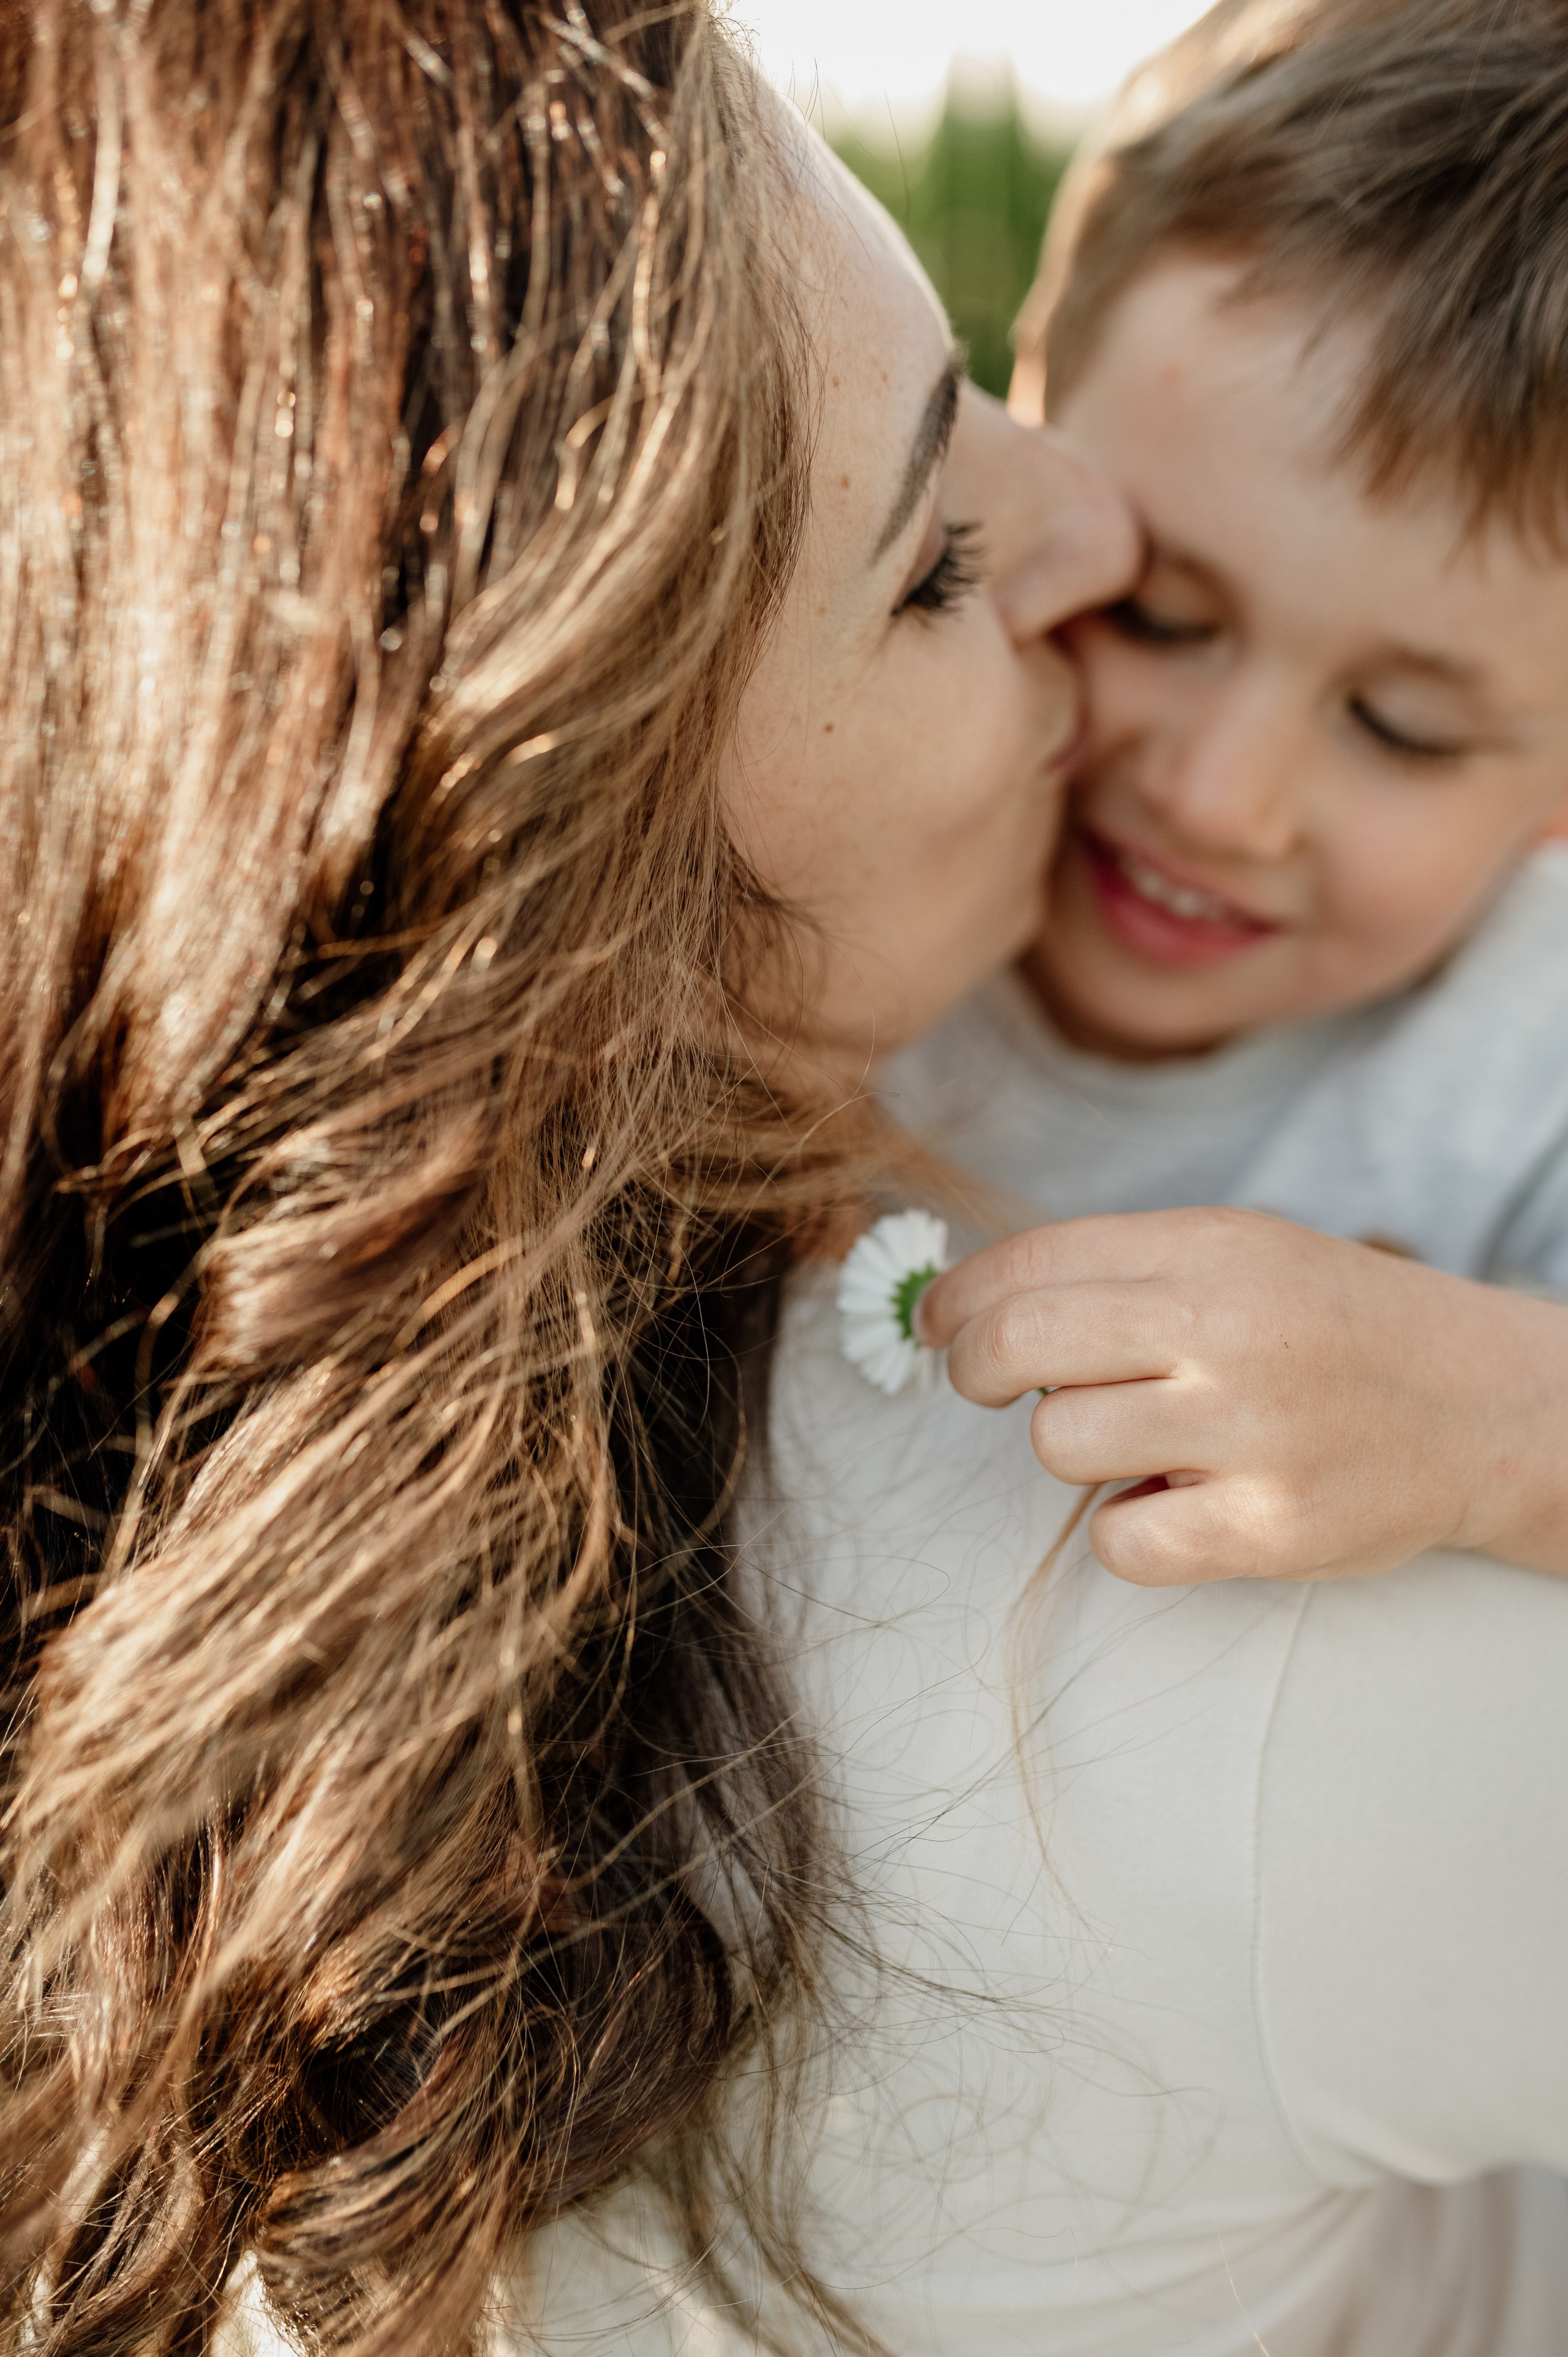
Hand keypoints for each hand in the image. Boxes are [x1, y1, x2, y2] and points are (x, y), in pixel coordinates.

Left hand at [918, 1207, 1567, 1585]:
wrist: (1481, 1405)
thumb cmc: (1333, 1329)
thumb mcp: (1239, 1254)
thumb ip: (1118, 1270)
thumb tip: (970, 1304)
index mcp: (1212, 1247)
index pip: (1031, 1260)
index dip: (957, 1298)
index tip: (940, 1325)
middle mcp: (1229, 1329)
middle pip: (1020, 1343)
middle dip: (973, 1366)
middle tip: (982, 1382)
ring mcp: (1252, 1431)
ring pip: (1058, 1442)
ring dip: (1070, 1446)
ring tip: (1136, 1438)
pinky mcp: (1269, 1528)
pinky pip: (1122, 1544)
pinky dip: (1129, 1531)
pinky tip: (1175, 1503)